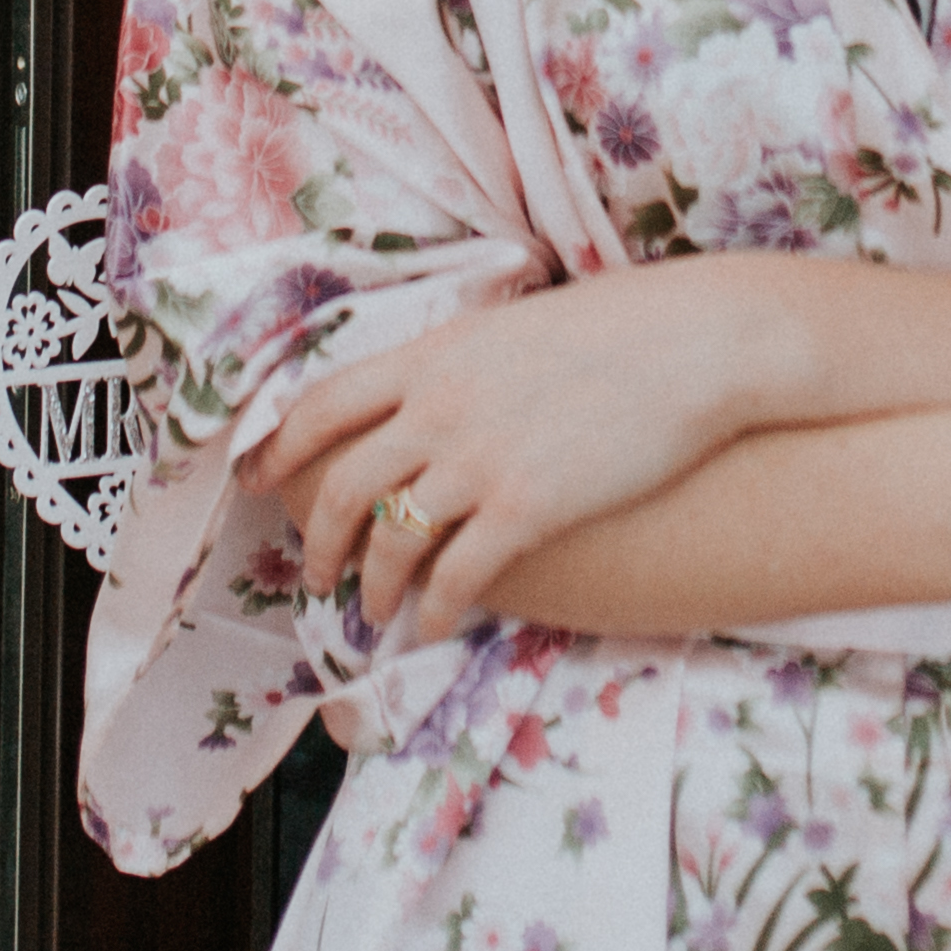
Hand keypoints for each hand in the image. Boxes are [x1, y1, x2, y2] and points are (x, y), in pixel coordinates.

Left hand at [243, 263, 795, 646]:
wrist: (697, 343)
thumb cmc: (623, 329)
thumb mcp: (515, 327)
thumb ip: (461, 364)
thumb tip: (432, 395)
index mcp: (433, 354)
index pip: (322, 402)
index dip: (276, 447)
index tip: (254, 477)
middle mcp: (441, 406)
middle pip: (341, 485)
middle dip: (318, 541)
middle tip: (315, 572)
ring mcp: (481, 458)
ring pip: (391, 539)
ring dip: (372, 585)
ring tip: (373, 610)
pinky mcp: (528, 508)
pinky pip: (458, 576)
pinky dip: (437, 609)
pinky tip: (438, 624)